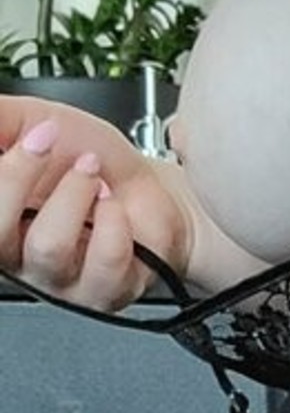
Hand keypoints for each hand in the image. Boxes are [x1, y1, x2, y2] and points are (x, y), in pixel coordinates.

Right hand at [0, 94, 193, 311]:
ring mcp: (61, 280)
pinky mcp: (104, 292)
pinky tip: (114, 209)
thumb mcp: (38, 121)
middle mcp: (21, 255)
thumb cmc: (94, 162)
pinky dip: (114, 221)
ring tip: (94, 178)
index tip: (32, 135)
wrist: (151, 186)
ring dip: (76, 194)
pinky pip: (103, 259)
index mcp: (1, 220)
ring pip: (49, 247)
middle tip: (50, 141)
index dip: (6, 174)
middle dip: (21, 177)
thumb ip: (2, 120)